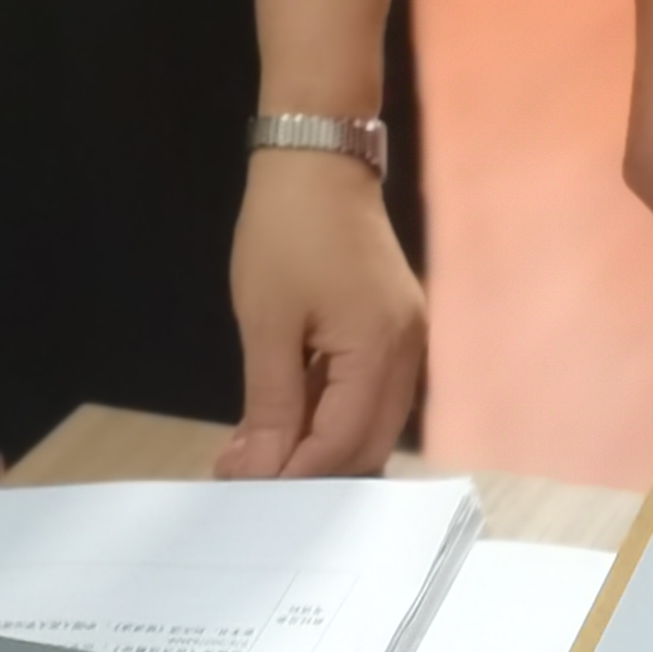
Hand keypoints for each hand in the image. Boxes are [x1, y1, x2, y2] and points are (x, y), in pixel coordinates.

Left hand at [222, 155, 426, 477]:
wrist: (317, 160)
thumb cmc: (287, 233)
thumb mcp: (268, 323)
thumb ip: (273, 404)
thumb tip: (262, 468)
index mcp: (381, 347)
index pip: (345, 441)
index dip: (297, 474)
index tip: (245, 490)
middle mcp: (407, 349)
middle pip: (368, 441)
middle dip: (311, 467)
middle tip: (246, 477)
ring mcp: (404, 336)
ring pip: (370, 419)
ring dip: (318, 441)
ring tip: (256, 448)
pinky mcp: (392, 326)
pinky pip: (367, 389)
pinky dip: (328, 410)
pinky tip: (283, 414)